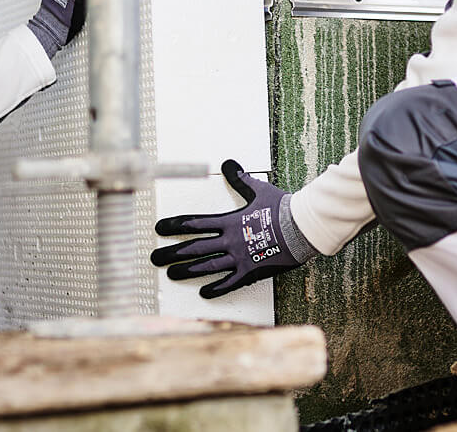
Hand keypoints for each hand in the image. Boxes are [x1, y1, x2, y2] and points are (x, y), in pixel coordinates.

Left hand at [150, 159, 312, 297]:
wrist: (302, 227)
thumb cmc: (282, 208)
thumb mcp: (258, 190)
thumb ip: (241, 179)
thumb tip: (230, 163)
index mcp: (229, 221)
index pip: (194, 223)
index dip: (174, 225)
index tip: (158, 229)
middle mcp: (230, 240)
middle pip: (194, 247)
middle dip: (172, 253)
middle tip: (154, 258)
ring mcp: (239, 257)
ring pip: (206, 266)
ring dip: (186, 271)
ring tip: (170, 274)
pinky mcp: (251, 272)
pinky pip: (229, 283)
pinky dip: (215, 289)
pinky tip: (203, 292)